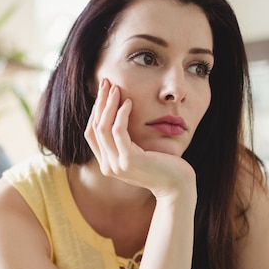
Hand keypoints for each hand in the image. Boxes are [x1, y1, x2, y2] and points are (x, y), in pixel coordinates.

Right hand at [84, 78, 195, 197]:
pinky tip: (129, 102)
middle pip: (94, 127)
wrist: (177, 186)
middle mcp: (107, 166)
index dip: (95, 110)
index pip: (91, 133)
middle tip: (106, 82)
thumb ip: (126, 141)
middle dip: (99, 102)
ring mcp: (116, 164)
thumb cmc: (163, 167)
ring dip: (108, 104)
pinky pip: (118, 131)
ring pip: (103, 127)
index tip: (104, 92)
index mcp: (107, 164)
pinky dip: (121, 114)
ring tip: (117, 88)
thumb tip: (119, 114)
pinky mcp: (128, 160)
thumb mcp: (139, 152)